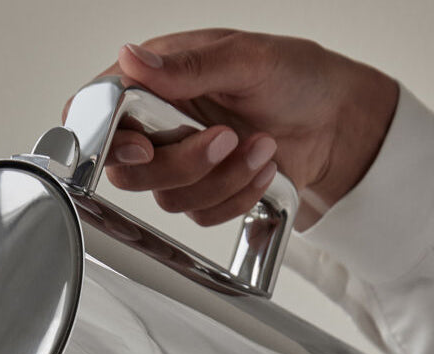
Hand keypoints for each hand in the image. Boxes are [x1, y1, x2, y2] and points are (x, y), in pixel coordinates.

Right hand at [72, 29, 398, 227]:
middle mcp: (159, 124)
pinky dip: (237, 196)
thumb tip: (131, 58)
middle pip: (128, 170)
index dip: (106, 137)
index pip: (98, 112)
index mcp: (155, 80)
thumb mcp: (244, 58)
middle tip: (225, 138)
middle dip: (181, 164)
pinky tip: (262, 167)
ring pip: (167, 198)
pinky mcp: (204, 194)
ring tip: (260, 145)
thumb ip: (186, 65)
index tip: (142, 146)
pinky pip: (201, 215)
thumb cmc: (295, 77)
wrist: (335, 122)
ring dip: (221, 178)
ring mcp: (179, 163)